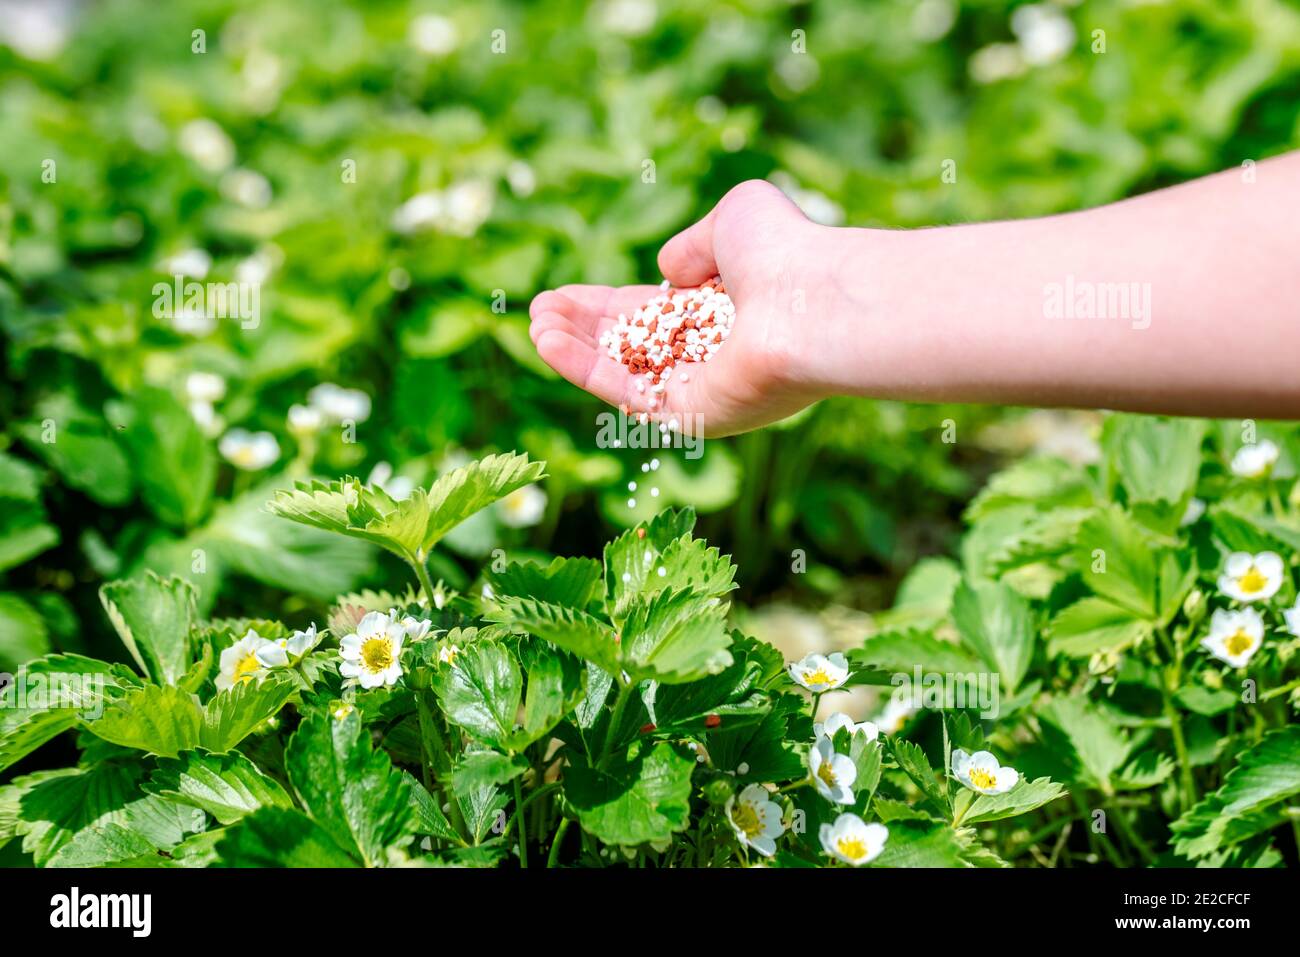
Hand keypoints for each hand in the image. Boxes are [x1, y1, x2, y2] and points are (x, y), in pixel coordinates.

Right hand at [529, 180, 835, 436]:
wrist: (813, 302)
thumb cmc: (785, 252)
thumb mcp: (735, 217)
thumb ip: (695, 243)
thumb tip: (667, 271)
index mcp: (727, 311)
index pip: (654, 311)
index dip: (605, 303)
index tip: (562, 295)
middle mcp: (715, 355)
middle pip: (633, 345)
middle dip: (583, 328)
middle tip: (538, 310)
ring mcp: (703, 389)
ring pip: (624, 372)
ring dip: (574, 350)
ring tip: (533, 325)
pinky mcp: (691, 415)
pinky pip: (626, 392)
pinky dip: (582, 368)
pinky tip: (545, 341)